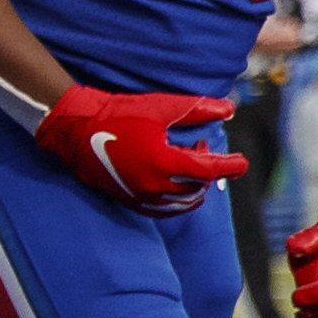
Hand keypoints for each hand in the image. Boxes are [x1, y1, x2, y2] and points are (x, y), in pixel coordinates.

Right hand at [34, 86, 246, 214]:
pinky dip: (178, 201)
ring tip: (188, 164)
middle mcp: (155, 185)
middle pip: (198, 186)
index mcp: (164, 162)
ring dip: (194, 186)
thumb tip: (229, 110)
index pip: (210, 169)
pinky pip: (164, 210)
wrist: (75, 129)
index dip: (230, 165)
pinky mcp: (129, 200)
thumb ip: (197, 110)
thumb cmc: (117, 114)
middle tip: (200, 147)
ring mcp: (141, 196)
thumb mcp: (160, 107)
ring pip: (183, 201)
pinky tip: (176, 185)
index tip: (242, 162)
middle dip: (208, 169)